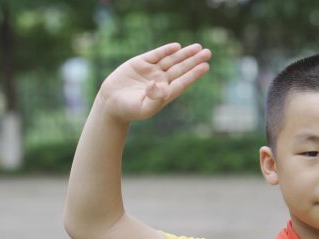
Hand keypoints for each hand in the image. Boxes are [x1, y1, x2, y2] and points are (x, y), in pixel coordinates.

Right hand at [96, 42, 211, 123]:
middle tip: (208, 53)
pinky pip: (156, 55)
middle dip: (194, 60)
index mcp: (165, 93)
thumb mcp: (143, 108)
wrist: (110, 102)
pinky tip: (177, 47)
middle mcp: (161, 80)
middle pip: (181, 68)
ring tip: (198, 47)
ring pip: (171, 60)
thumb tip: (157, 85)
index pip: (183, 81)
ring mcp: (152, 71)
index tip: (205, 67)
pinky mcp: (141, 63)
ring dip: (184, 53)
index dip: (194, 74)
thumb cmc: (128, 110)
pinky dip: (166, 50)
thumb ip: (153, 99)